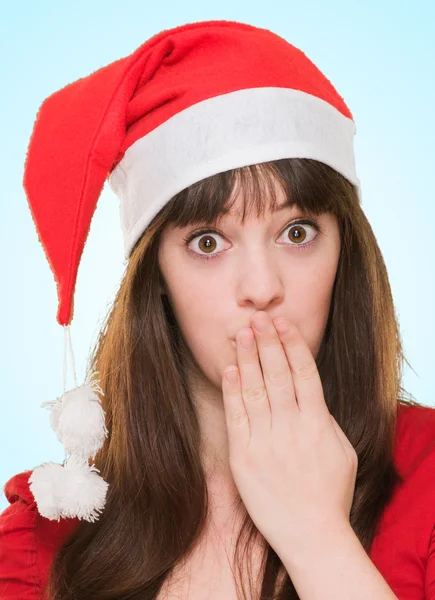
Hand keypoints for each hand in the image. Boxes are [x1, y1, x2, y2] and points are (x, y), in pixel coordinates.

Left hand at [221, 311, 357, 554]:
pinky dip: (232, 391)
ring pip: (254, 389)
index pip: (304, 372)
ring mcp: (265, 441)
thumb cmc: (331, 493)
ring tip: (242, 333)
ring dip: (248, 358)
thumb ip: (325, 419)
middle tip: (257, 317)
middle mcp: (291, 427)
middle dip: (267, 342)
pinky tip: (230, 369)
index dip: (292, 344)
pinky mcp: (243, 456)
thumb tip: (309, 393)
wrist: (311, 535)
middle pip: (277, 374)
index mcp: (317, 422)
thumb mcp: (342, 450)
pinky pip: (236, 416)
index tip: (283, 322)